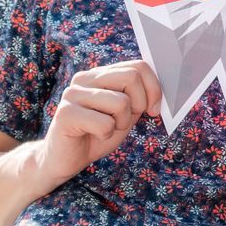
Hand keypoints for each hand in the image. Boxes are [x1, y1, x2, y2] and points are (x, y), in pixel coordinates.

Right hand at [37, 60, 161, 181]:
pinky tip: (93, 135)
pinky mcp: (66, 113)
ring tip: (105, 129)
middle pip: (131, 77)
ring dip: (121, 123)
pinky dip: (106, 134)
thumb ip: (138, 99)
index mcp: (100, 74)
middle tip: (126, 121)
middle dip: (139, 104)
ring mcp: (73, 94)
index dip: (154, 88)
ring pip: (120, 102)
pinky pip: (104, 123)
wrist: (66, 159)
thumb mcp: (124, 114)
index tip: (153, 110)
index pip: (138, 66)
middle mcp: (85, 78)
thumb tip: (159, 91)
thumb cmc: (97, 134)